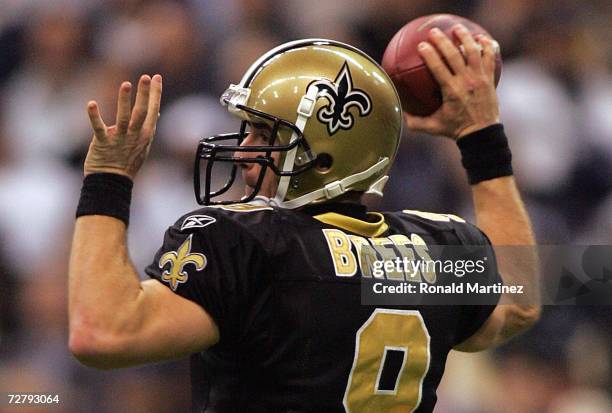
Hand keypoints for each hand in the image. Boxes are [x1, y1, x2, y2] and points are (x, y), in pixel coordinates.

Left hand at [84, 74, 162, 178]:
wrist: (112, 181)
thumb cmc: (127, 162)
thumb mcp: (143, 145)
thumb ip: (149, 127)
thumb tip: (156, 113)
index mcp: (145, 134)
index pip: (153, 110)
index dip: (156, 93)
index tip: (157, 77)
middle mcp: (135, 135)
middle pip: (142, 112)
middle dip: (145, 94)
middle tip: (146, 77)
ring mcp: (119, 139)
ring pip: (124, 118)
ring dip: (125, 101)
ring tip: (126, 84)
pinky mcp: (102, 143)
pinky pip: (98, 128)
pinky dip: (94, 116)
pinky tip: (91, 104)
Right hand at [405, 25, 499, 139]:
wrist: (482, 134)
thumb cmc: (455, 130)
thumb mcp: (432, 127)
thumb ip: (414, 122)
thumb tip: (399, 112)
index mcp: (451, 91)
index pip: (439, 68)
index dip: (430, 55)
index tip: (422, 45)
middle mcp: (466, 82)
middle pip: (454, 55)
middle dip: (443, 41)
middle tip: (434, 31)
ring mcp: (480, 79)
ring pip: (474, 52)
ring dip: (465, 37)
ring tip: (457, 29)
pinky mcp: (490, 78)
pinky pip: (490, 57)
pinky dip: (486, 46)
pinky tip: (480, 38)